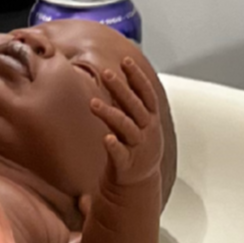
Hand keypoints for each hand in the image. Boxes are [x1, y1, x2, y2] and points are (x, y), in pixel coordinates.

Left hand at [86, 44, 163, 194]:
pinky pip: (121, 154)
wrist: (139, 183)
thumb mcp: (138, 122)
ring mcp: (138, 147)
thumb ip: (128, 102)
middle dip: (122, 89)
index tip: (126, 60)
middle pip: (135, 106)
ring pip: (126, 127)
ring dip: (111, 114)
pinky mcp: (128, 164)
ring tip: (93, 103)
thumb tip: (113, 73)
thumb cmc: (135, 145)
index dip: (138, 77)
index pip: (146, 93)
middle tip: (106, 73)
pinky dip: (115, 146)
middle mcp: (147, 131)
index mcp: (150, 119)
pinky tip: (106, 138)